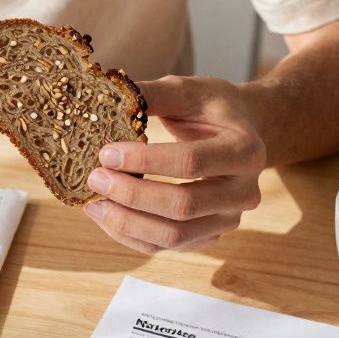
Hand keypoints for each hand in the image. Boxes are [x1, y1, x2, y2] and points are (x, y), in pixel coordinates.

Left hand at [84, 76, 265, 253]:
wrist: (243, 133)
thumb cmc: (212, 109)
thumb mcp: (188, 90)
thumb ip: (153, 95)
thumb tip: (108, 98)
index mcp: (245, 151)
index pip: (191, 162)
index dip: (145, 161)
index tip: (106, 153)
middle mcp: (244, 192)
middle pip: (183, 207)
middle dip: (132, 196)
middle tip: (95, 179)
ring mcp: (228, 220)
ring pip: (173, 236)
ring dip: (126, 222)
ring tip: (93, 203)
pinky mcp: (208, 236)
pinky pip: (165, 247)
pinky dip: (130, 236)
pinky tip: (105, 215)